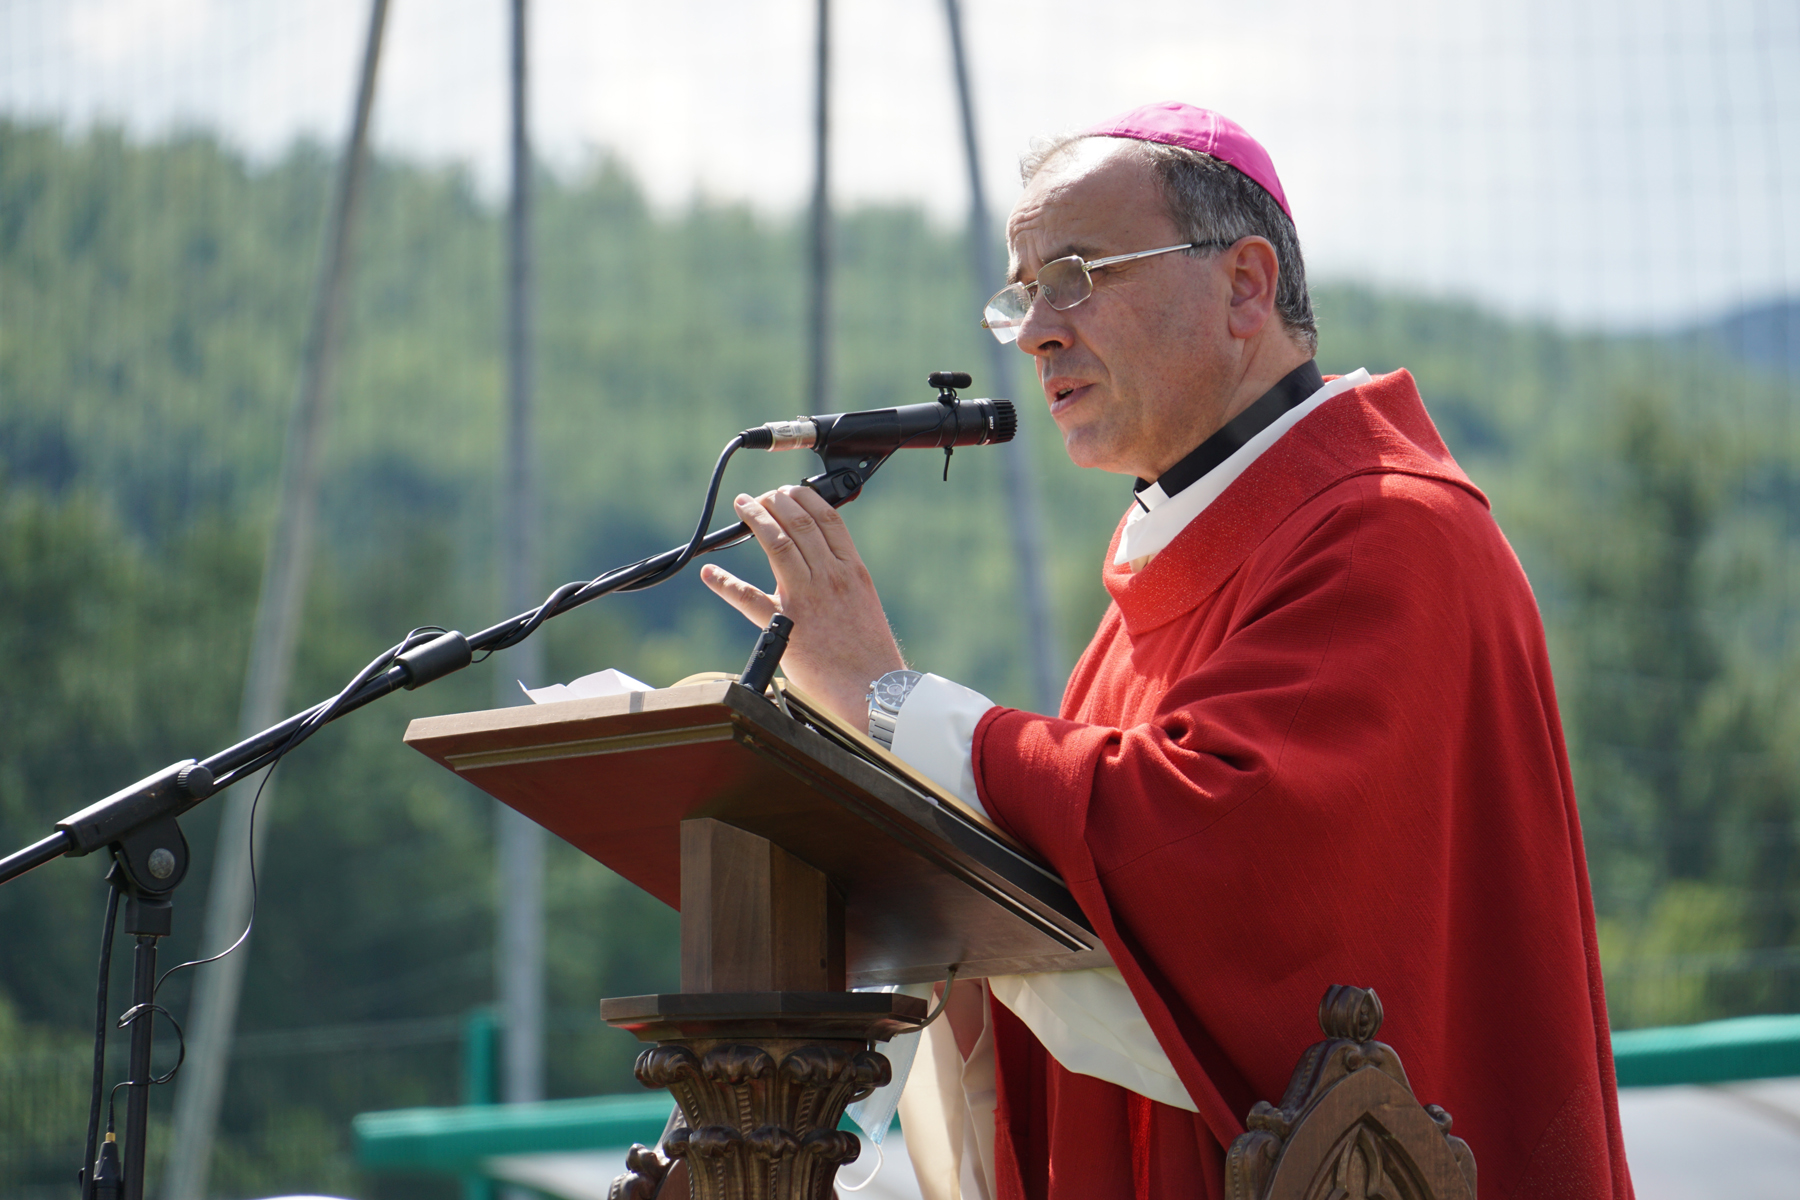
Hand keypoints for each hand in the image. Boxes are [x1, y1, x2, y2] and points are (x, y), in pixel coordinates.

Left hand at [701, 485, 904, 727]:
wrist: (872, 685)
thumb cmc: (869, 649)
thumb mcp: (864, 600)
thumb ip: (842, 576)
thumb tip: (820, 559)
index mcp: (852, 570)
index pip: (827, 518)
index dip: (804, 498)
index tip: (790, 492)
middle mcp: (829, 577)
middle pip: (799, 523)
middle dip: (776, 502)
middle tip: (762, 497)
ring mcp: (806, 597)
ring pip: (778, 543)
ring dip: (756, 519)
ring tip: (743, 506)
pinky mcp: (784, 624)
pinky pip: (748, 597)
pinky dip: (725, 583)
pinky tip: (710, 573)